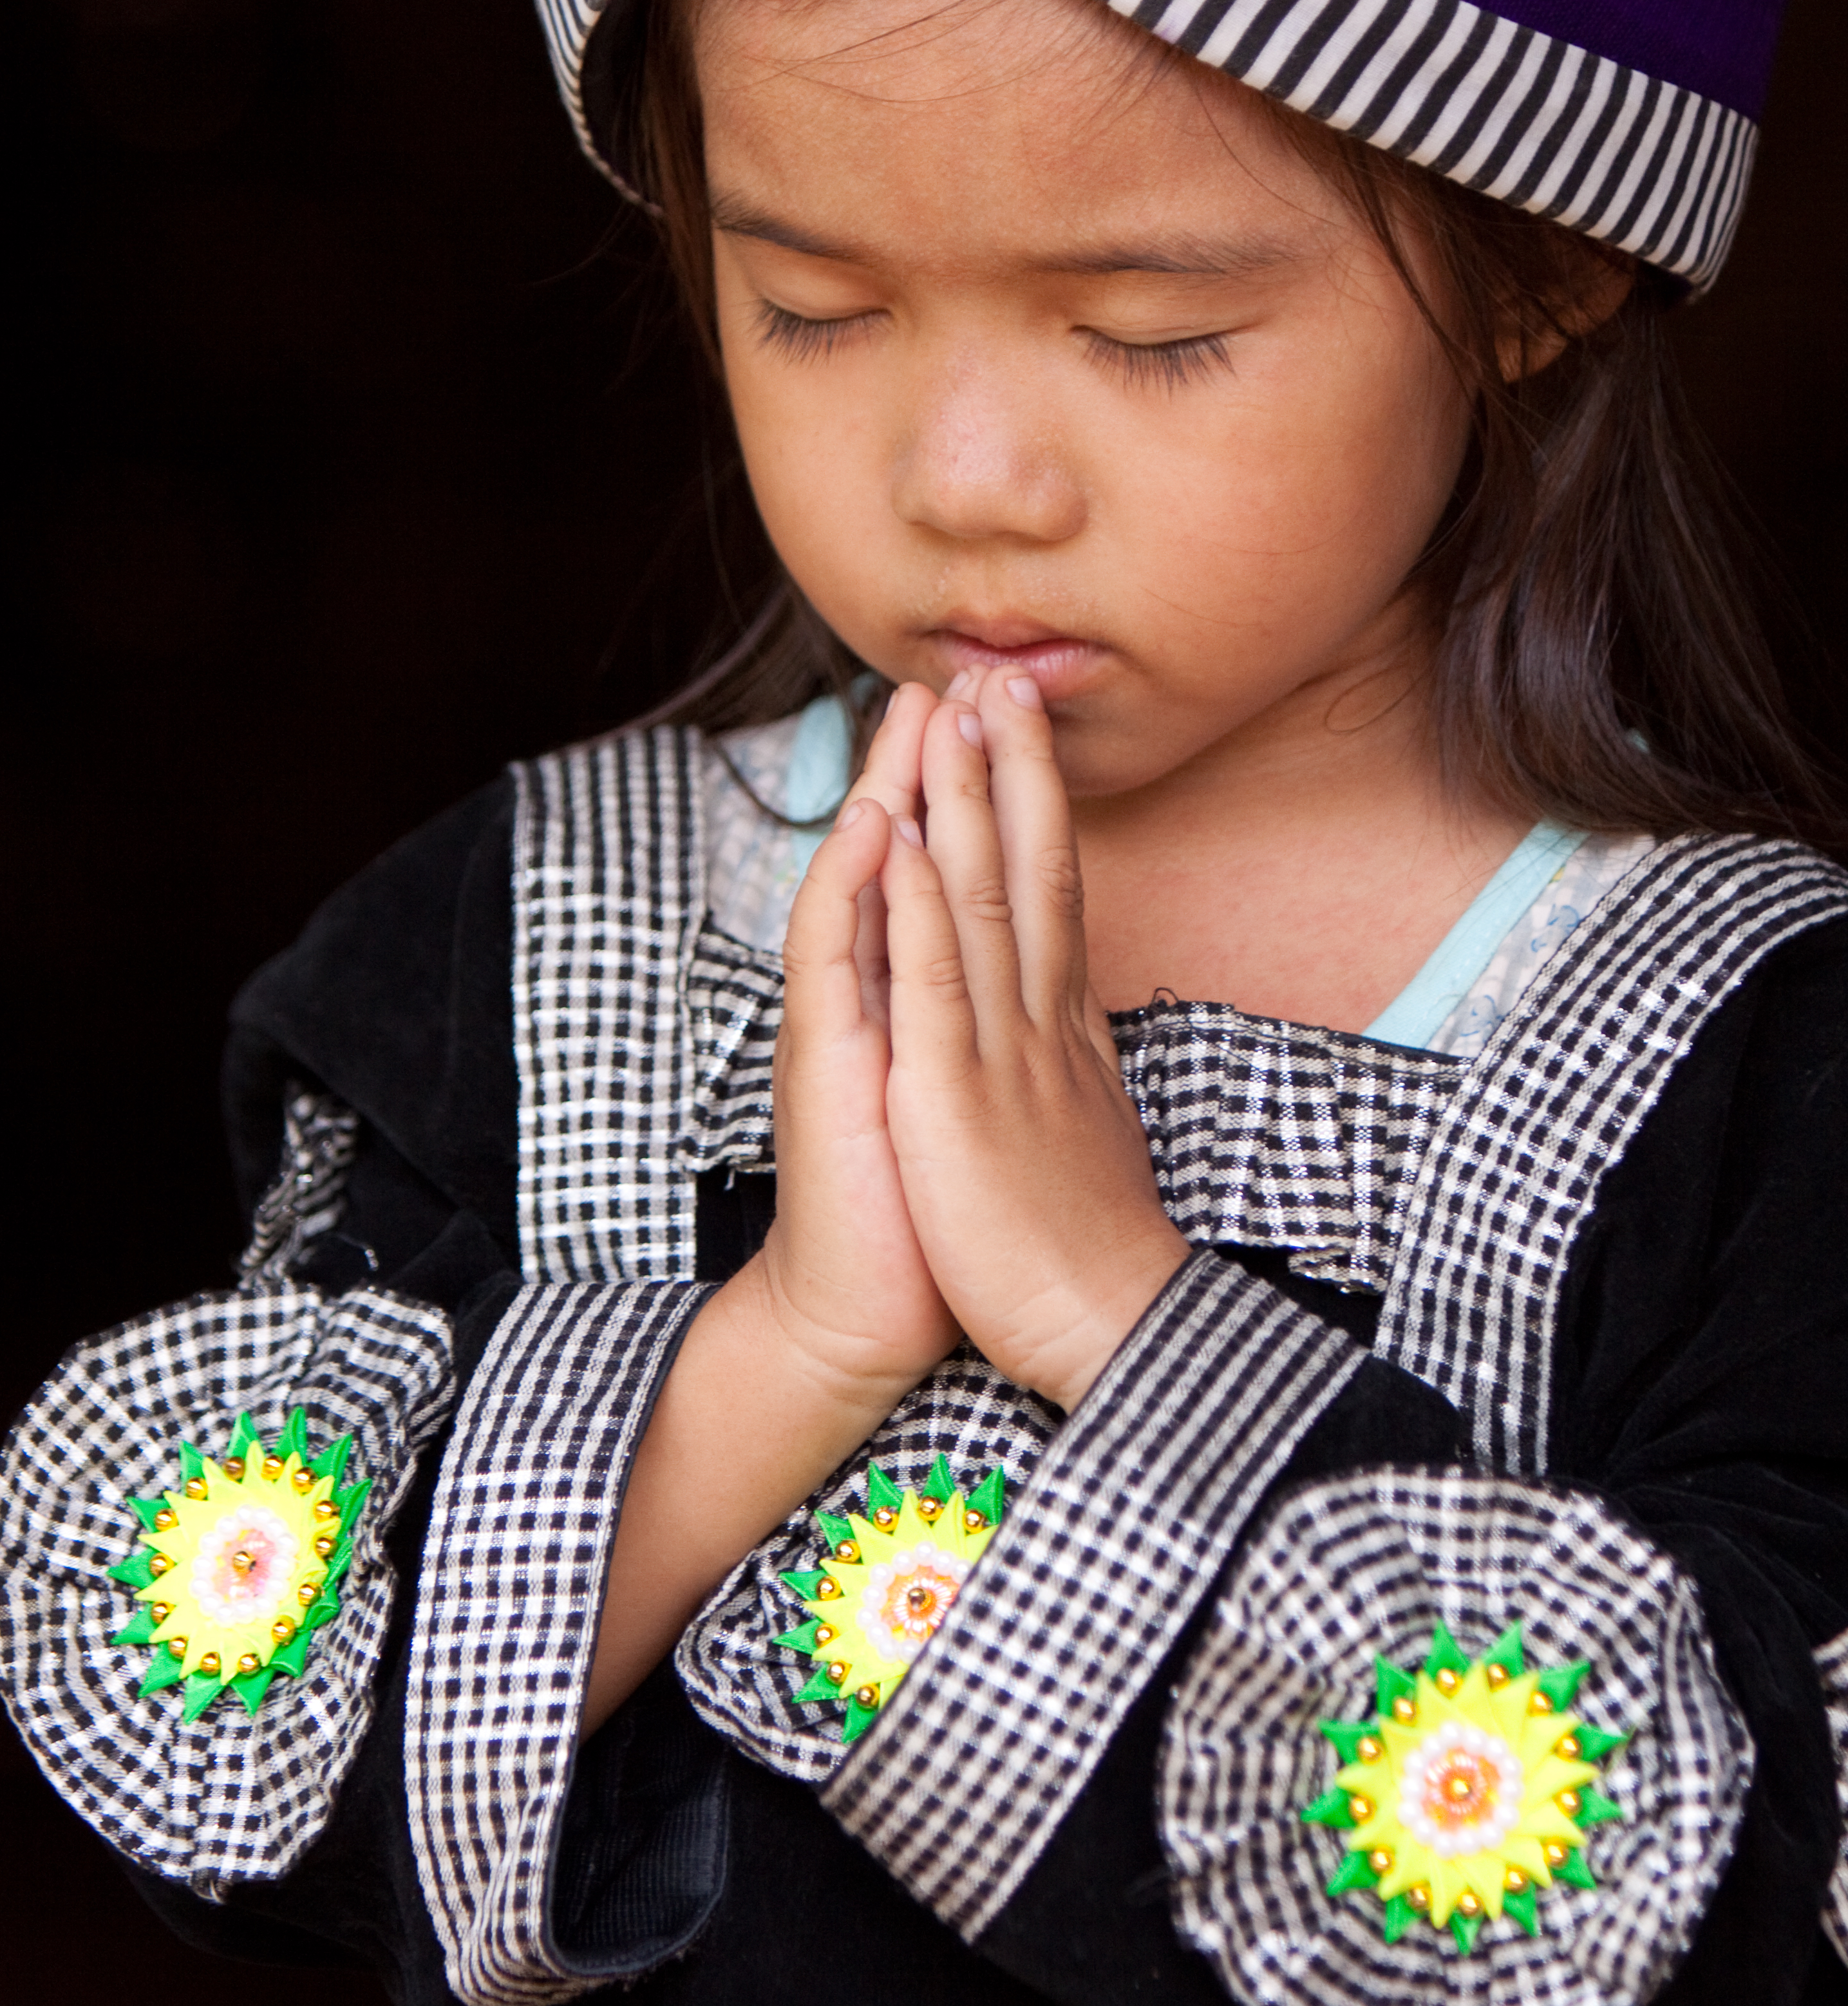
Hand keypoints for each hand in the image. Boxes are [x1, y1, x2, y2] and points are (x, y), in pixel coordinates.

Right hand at [752, 682, 960, 1409]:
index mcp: (925, 1003)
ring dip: (890, 792)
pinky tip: (867, 829)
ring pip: (867, 885)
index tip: (1010, 721)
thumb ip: (992, 1035)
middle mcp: (879, 998)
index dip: (980, 796)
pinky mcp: (827, 1065)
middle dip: (934, 762)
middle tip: (960, 671)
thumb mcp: (978, 1102)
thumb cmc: (932, 1215)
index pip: (950, 878)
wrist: (866, 1313)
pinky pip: (836, 961)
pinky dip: (854, 892)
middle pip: (905, 858)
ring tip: (913, 712)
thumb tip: (1039, 991)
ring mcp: (845, 1024)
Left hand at [879, 671, 1187, 1410]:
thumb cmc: (1083, 1250)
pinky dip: (918, 902)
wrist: (1102, 1330)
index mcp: (1066, 1032)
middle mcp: (1041, 1022)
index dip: (1039, 806)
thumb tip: (1079, 1029)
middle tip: (1002, 675)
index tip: (1024, 733)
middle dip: (1014, 769)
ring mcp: (1000, 1051)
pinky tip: (904, 835)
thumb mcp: (1085, 1134)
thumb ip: (1073, 1068)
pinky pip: (934, 980)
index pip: (1054, 894)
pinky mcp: (954, 1094)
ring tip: (953, 711)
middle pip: (1031, 868)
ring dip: (966, 799)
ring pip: (982, 898)